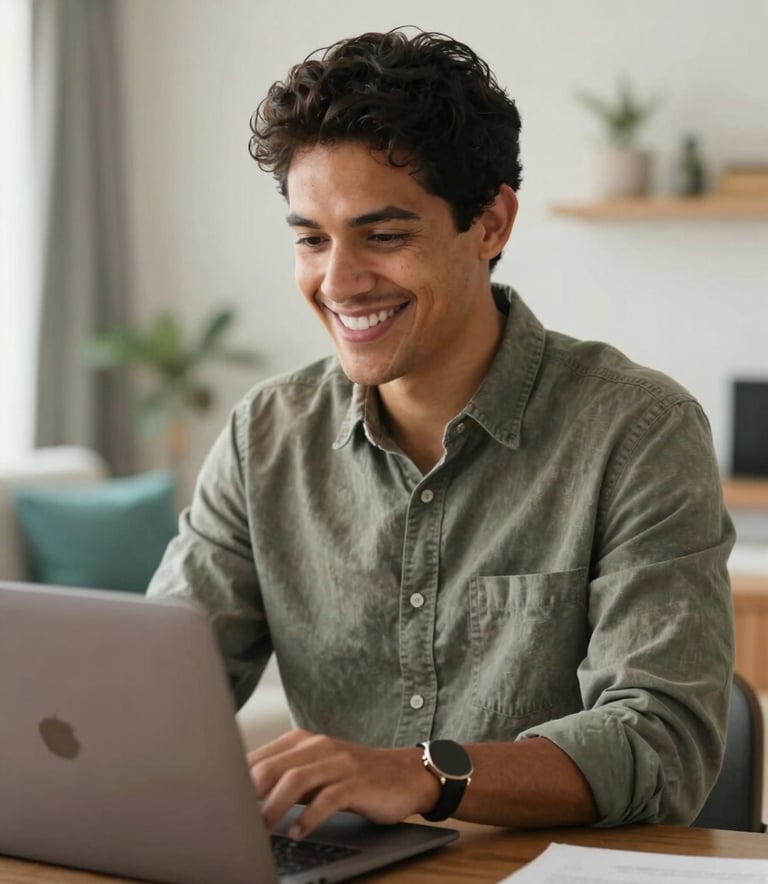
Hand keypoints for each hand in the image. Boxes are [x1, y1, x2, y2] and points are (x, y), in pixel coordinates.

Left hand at [246, 729, 439, 838]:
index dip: (238, 779)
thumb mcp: (316, 771)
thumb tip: (244, 796)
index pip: (261, 757)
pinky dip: (309, 817)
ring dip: (274, 807)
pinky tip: (298, 832)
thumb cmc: (354, 776)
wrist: (404, 774)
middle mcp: (318, 747)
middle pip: (274, 767)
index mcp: (303, 742)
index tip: (221, 801)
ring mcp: (338, 763)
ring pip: (297, 781)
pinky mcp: (356, 782)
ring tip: (261, 831)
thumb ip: (285, 778)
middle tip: (234, 820)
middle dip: (250, 794)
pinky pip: (328, 798)